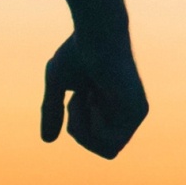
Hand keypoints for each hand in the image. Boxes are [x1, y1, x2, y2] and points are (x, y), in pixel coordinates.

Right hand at [41, 31, 147, 160]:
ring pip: (108, 151)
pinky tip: (95, 97)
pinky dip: (96, 126)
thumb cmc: (78, 52)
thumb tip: (47, 141)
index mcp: (113, 108)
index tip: (76, 96)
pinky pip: (113, 143)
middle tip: (78, 99)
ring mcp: (135, 114)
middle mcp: (128, 114)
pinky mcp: (138, 111)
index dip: (78, 127)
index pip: (95, 141)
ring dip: (86, 128)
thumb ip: (53, 111)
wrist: (96, 33)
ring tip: (86, 96)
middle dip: (81, 132)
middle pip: (104, 151)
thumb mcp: (57, 84)